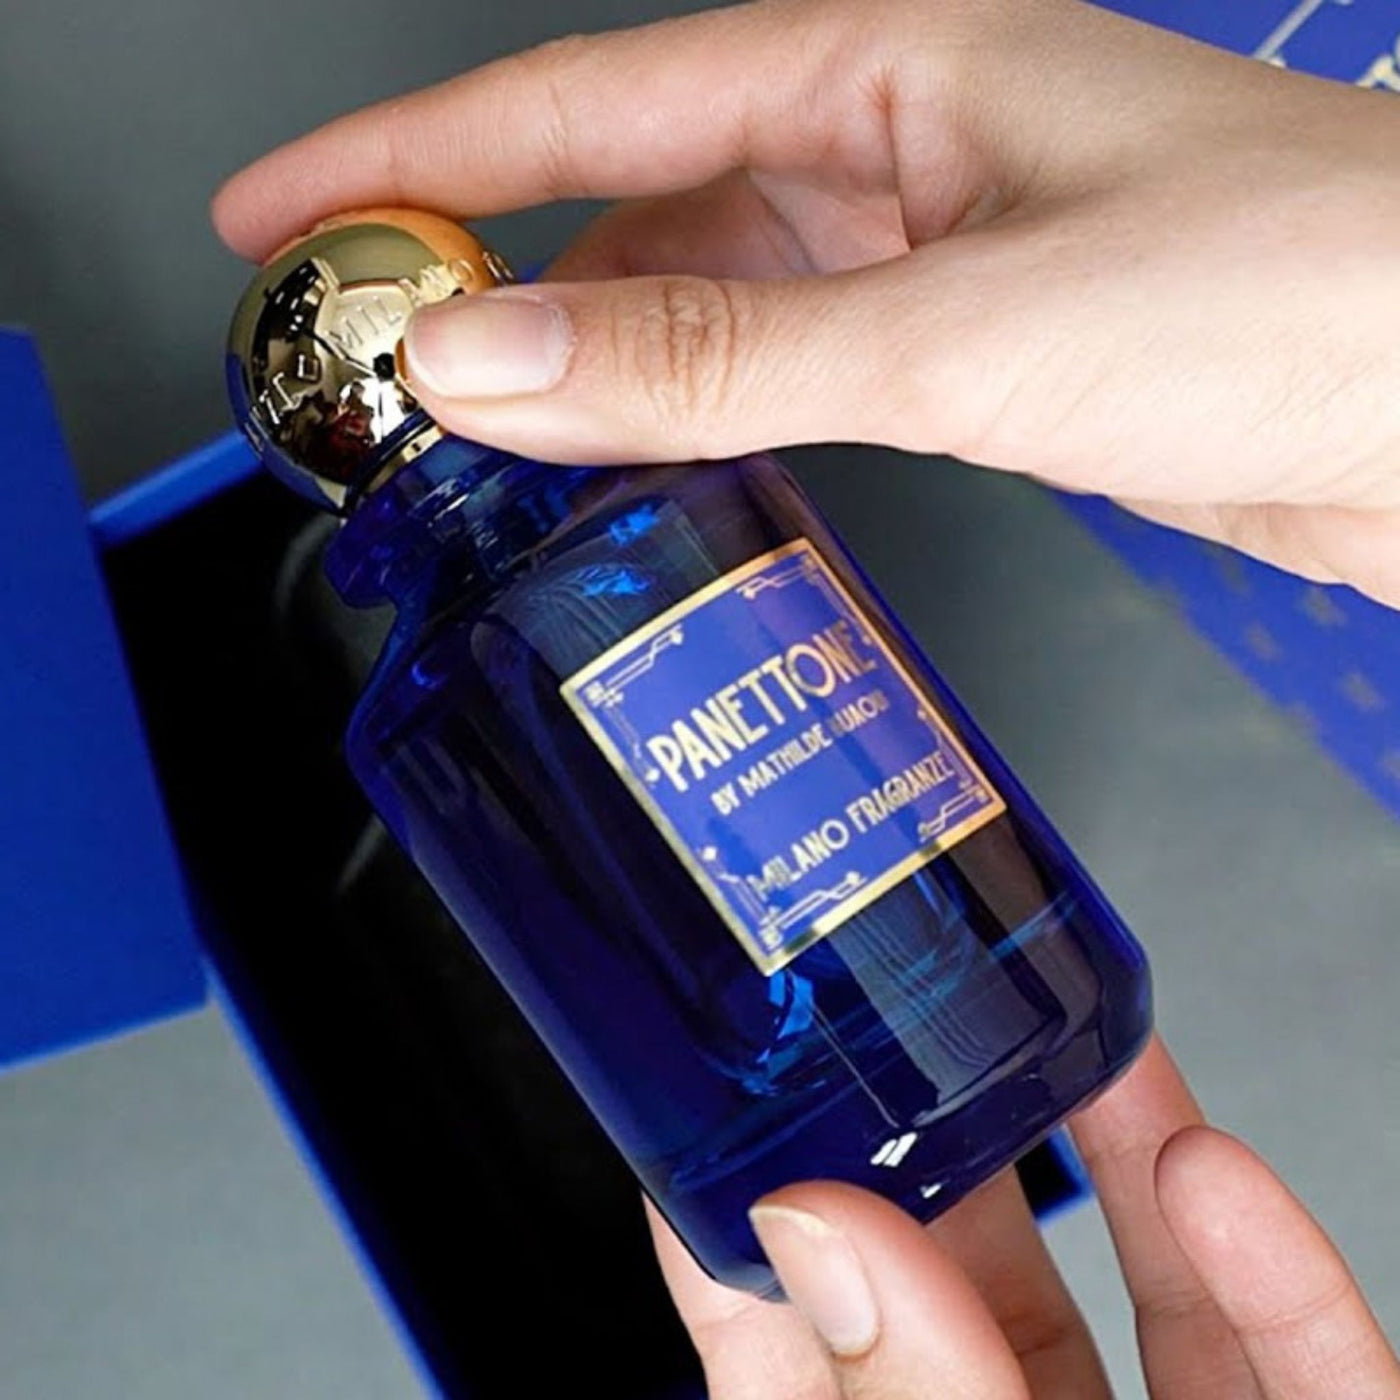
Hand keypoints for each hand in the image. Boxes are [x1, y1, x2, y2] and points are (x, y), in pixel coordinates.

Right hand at [215, 0, 1399, 604]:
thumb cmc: (1304, 297)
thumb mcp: (968, 324)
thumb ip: (723, 353)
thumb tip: (505, 362)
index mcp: (890, 71)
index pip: (588, 100)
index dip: (416, 152)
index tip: (293, 210)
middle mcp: (899, 152)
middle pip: (630, 193)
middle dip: (486, 263)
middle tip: (368, 345)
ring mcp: (930, 257)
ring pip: (702, 291)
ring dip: (589, 352)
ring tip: (477, 423)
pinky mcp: (971, 357)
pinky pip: (783, 367)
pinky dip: (698, 413)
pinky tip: (651, 458)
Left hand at [645, 1037, 1399, 1397]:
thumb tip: (812, 1229)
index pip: (784, 1340)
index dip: (744, 1201)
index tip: (721, 1067)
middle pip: (967, 1288)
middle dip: (951, 1137)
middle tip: (916, 1008)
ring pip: (1144, 1302)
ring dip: (1122, 1154)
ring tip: (1081, 1026)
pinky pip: (1304, 1372)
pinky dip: (1274, 1267)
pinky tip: (1213, 1162)